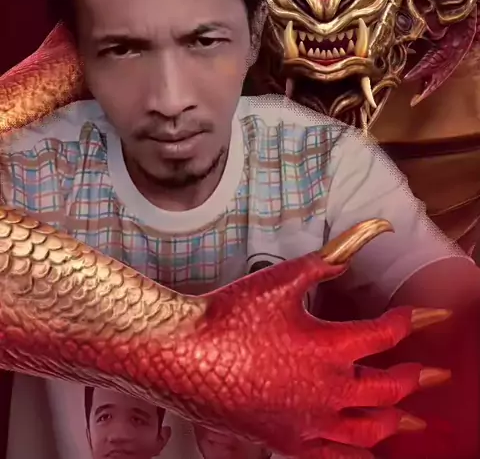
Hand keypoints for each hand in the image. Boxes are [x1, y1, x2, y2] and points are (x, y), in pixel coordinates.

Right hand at [183, 220, 449, 458]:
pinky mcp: (286, 441)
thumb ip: (329, 257)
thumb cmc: (228, 315)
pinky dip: (358, 454)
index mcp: (328, 347)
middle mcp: (326, 390)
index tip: (418, 315)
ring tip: (411, 418)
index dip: (408, 321)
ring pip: (369, 430)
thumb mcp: (282, 278)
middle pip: (389, 389)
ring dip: (397, 420)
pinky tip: (363, 451)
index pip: (385, 334)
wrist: (183, 354)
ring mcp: (308, 421)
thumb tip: (367, 232)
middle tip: (434, 374)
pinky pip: (335, 457)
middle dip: (417, 378)